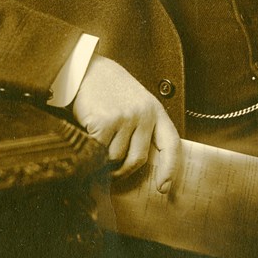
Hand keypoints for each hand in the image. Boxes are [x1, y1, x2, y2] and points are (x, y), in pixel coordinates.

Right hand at [72, 55, 179, 192]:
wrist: (87, 69)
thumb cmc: (108, 89)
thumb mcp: (134, 103)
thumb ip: (140, 126)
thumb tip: (138, 164)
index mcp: (154, 110)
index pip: (171, 144)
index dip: (170, 169)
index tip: (163, 188)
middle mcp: (143, 114)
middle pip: (138, 159)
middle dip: (123, 171)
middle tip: (112, 173)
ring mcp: (126, 117)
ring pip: (116, 158)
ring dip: (104, 159)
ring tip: (96, 145)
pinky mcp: (106, 121)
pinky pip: (99, 151)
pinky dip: (91, 151)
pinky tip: (88, 136)